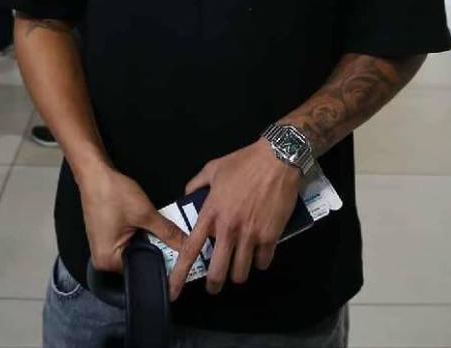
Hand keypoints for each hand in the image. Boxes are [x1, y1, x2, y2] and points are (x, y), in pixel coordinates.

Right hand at [80, 166, 185, 274]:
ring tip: (154, 226)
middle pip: (139, 260)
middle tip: (168, 236)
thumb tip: (186, 244)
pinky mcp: (108, 237)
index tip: (177, 254)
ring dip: (148, 239)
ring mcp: (104, 248)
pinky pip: (129, 241)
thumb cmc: (111, 192)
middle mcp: (103, 259)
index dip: (162, 261)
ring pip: (136, 249)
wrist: (95, 173)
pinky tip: (145, 223)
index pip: (142, 269)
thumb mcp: (144, 213)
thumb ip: (167, 231)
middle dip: (155, 248)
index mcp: (108, 260)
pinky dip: (141, 233)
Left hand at [168, 140, 301, 299]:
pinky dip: (260, 262)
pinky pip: (263, 262)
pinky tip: (259, 255)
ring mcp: (250, 234)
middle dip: (215, 284)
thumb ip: (197, 183)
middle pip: (218, 271)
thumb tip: (188, 194)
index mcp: (211, 213)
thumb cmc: (245, 162)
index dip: (180, 274)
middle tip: (215, 286)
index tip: (173, 291)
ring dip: (239, 273)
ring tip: (239, 268)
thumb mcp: (214, 168)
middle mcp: (228, 229)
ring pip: (241, 272)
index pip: (191, 250)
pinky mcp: (270, 236)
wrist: (277, 159)